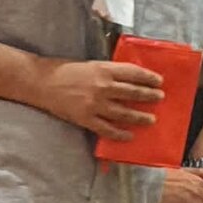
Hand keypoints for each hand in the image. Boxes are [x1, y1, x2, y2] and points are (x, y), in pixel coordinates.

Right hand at [36, 59, 162, 139]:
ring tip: (152, 119)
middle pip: (133, 92)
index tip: (159, 81)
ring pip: (124, 113)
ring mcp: (95, 104)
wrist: (41, 83)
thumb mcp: (91, 65)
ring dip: (140, 117)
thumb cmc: (66, 71)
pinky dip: (120, 134)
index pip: (133, 73)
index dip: (149, 77)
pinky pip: (107, 129)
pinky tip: (130, 136)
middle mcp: (102, 86)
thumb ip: (109, 72)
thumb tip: (131, 79)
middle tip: (160, 98)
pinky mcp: (86, 119)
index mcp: (104, 70)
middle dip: (149, 96)